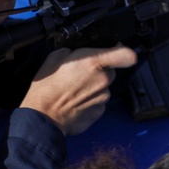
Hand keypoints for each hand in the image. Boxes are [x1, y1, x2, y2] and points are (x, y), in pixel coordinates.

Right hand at [20, 45, 137, 135]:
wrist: (42, 117)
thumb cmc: (46, 88)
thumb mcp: (55, 58)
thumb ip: (72, 52)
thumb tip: (77, 53)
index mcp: (93, 62)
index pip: (126, 55)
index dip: (125, 52)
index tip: (118, 52)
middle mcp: (103, 80)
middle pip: (111, 72)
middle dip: (100, 72)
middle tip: (81, 76)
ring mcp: (103, 98)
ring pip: (104, 88)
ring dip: (94, 88)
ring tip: (74, 92)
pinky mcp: (99, 112)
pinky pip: (99, 103)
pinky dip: (90, 102)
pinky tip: (75, 103)